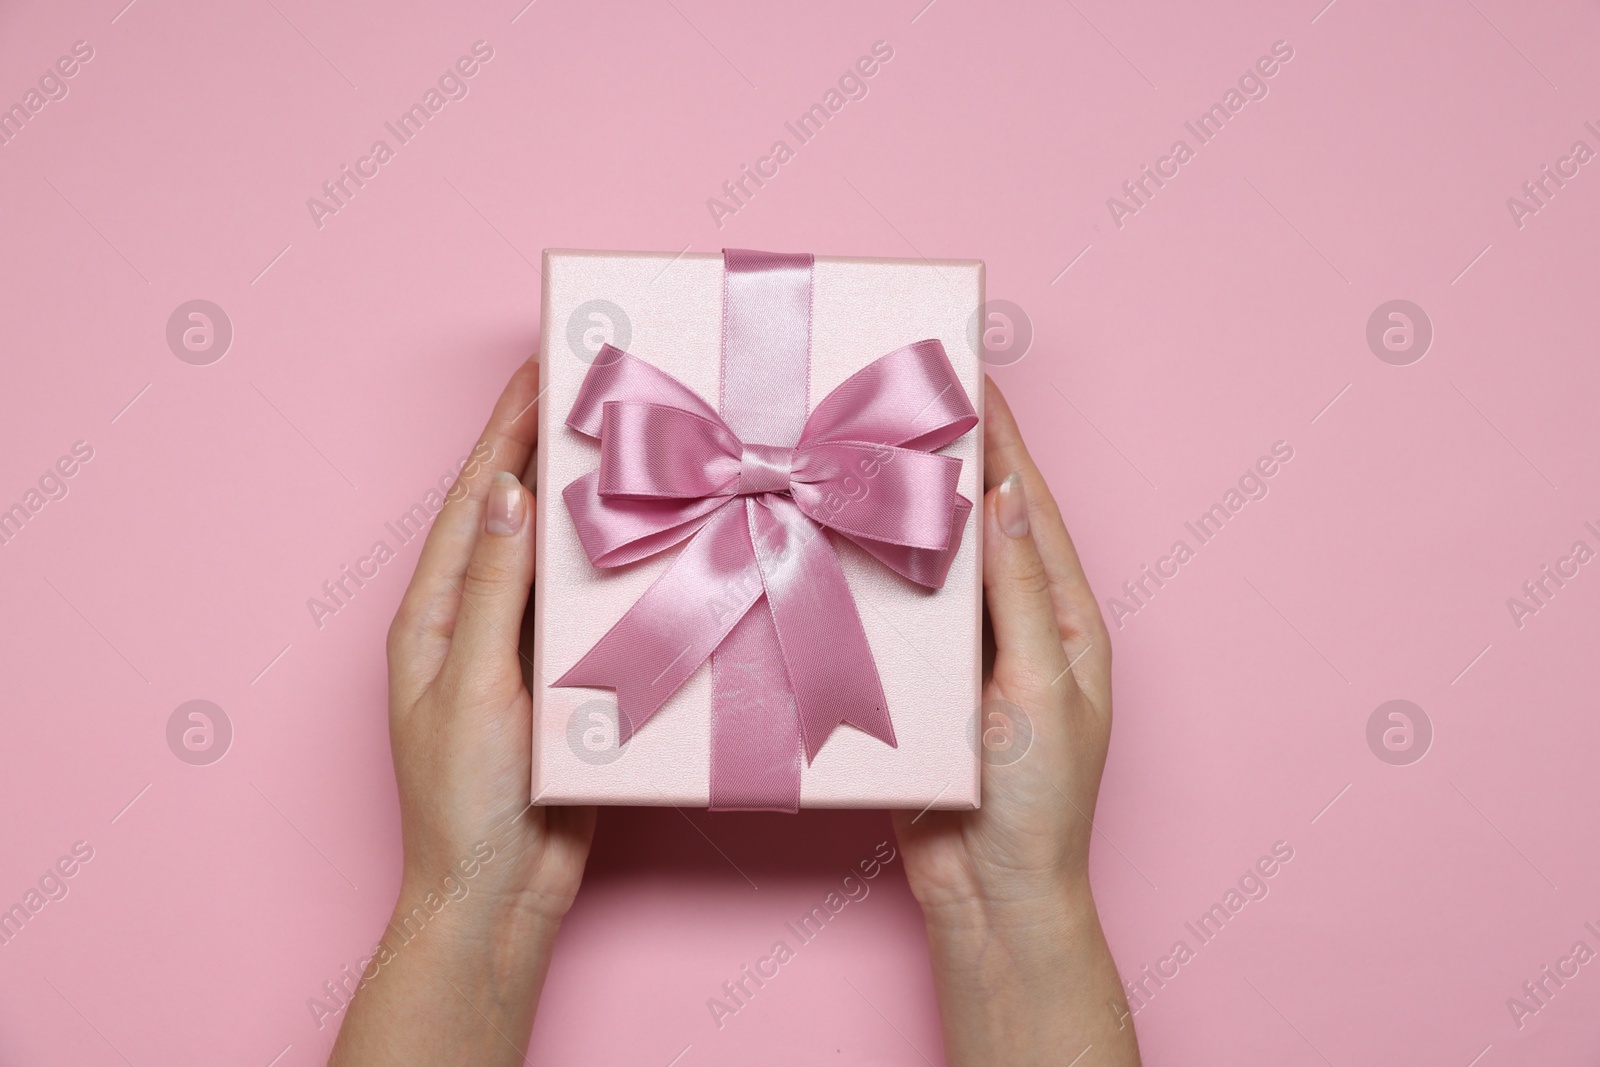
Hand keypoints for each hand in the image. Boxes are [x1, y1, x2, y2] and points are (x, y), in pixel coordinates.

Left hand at [330, 355, 595, 1065]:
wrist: (499, 897)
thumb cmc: (464, 802)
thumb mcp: (471, 687)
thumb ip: (493, 592)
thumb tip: (508, 494)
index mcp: (434, 615)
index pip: (474, 500)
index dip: (503, 430)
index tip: (539, 368)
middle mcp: (476, 623)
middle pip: (516, 517)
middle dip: (547, 449)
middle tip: (593, 388)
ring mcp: (522, 654)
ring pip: (559, 560)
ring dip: (588, 505)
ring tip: (631, 447)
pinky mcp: (567, 685)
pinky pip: (592, 612)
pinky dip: (618, 572)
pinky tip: (652, 544)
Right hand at [891, 376, 1139, 1064]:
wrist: (991, 897)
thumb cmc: (1040, 802)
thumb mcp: (1040, 687)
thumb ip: (1021, 594)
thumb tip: (1005, 498)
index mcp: (1064, 618)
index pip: (1029, 508)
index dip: (1003, 440)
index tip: (974, 373)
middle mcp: (1014, 626)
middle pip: (974, 526)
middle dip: (942, 462)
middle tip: (900, 399)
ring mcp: (963, 656)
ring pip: (926, 567)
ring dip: (897, 516)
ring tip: (859, 453)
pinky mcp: (916, 687)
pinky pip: (891, 618)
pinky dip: (866, 579)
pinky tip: (834, 545)